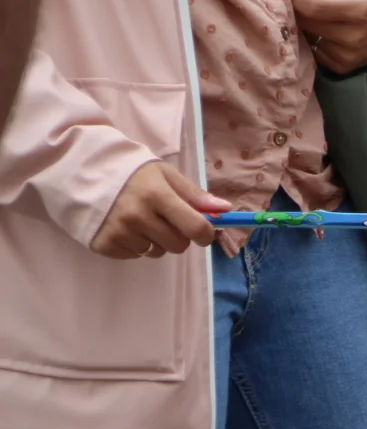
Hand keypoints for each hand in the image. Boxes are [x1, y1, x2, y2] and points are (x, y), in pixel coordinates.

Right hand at [92, 161, 230, 259]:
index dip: (205, 234)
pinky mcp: (103, 244)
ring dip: (154, 241)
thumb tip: (225, 209)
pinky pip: (134, 256)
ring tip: (139, 221)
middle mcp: (137, 216)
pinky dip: (134, 245)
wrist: (79, 172)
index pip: (196, 227)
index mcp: (156, 195)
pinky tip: (124, 227)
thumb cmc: (129, 172)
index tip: (203, 232)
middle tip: (165, 221)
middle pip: (178, 246)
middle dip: (178, 237)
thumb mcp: (163, 174)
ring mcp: (119, 232)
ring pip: (156, 252)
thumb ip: (194, 193)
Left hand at [291, 0, 366, 73]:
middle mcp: (353, 37)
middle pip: (306, 23)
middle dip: (296, 5)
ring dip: (303, 22)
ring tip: (311, 7)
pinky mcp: (344, 66)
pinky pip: (315, 53)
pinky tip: (320, 25)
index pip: (313, 6)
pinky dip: (313, 38)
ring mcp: (349, 55)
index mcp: (358, 10)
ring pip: (307, 38)